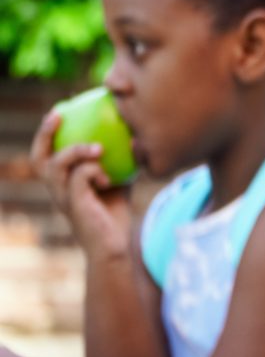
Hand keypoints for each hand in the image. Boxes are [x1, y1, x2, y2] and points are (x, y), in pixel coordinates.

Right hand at [29, 110, 130, 257]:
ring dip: (76, 151)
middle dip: (45, 134)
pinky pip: (79, 178)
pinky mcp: (74, 205)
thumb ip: (117, 162)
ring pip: (56, 166)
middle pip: (38, 158)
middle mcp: (57, 190)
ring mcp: (63, 198)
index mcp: (62, 183)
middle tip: (59, 114)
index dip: (47, 133)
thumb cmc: (115, 215)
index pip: (45, 155)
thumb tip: (134, 138)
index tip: (60, 109)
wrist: (114, 247)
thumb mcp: (117, 182)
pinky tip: (109, 178)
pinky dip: (94, 171)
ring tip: (98, 148)